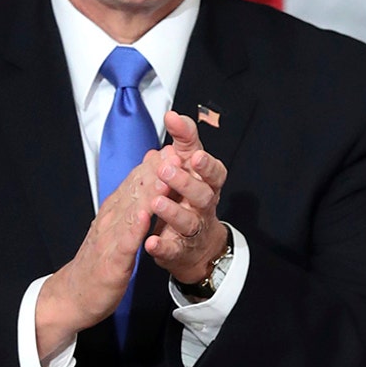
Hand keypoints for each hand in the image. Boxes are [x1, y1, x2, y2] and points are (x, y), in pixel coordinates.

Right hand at [35, 149, 162, 353]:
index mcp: (114, 212)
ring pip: (130, 212)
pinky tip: (145, 218)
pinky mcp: (110, 262)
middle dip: (155, 172)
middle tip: (174, 152)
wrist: (73, 295)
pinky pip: (123, 243)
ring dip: (147, 194)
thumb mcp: (117, 230)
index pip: (135, 183)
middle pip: (134, 191)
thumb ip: (129, 207)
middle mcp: (111, 220)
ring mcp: (109, 239)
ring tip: (165, 178)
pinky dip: (133, 229)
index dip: (154, 165)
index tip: (173, 148)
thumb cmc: (98, 262)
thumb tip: (143, 182)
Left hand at [145, 110, 230, 282]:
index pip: (214, 173)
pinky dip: (162, 246)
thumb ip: (184, 141)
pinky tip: (150, 241)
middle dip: (187, 183)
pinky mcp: (179, 251)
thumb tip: (173, 115)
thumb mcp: (189, 167)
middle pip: (203, 195)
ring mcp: (193, 230)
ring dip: (173, 212)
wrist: (195, 245)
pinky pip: (172, 250)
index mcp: (207, 185)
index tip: (194, 155)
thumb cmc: (189, 198)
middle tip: (168, 171)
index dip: (206, 165)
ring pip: (188, 222)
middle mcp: (203, 207)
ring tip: (157, 202)